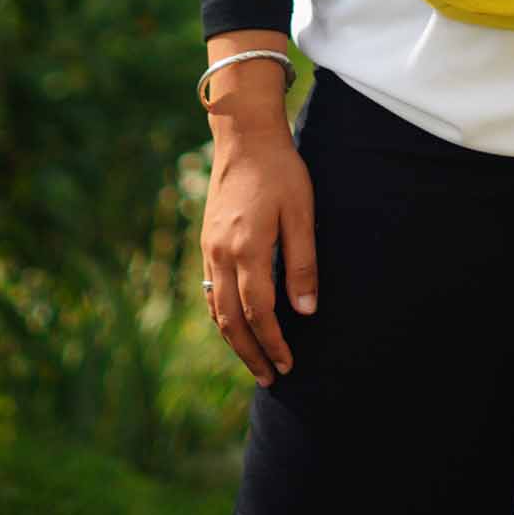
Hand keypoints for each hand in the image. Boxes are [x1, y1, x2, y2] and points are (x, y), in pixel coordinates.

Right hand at [200, 113, 317, 387]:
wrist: (244, 136)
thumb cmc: (280, 170)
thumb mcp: (301, 211)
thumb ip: (303, 262)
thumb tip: (306, 311)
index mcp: (247, 249)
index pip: (260, 312)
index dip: (274, 343)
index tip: (288, 365)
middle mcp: (222, 255)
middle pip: (232, 321)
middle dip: (252, 353)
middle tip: (272, 378)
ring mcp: (209, 249)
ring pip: (216, 309)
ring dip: (234, 340)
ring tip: (254, 361)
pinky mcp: (207, 242)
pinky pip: (210, 291)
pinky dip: (221, 316)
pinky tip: (234, 324)